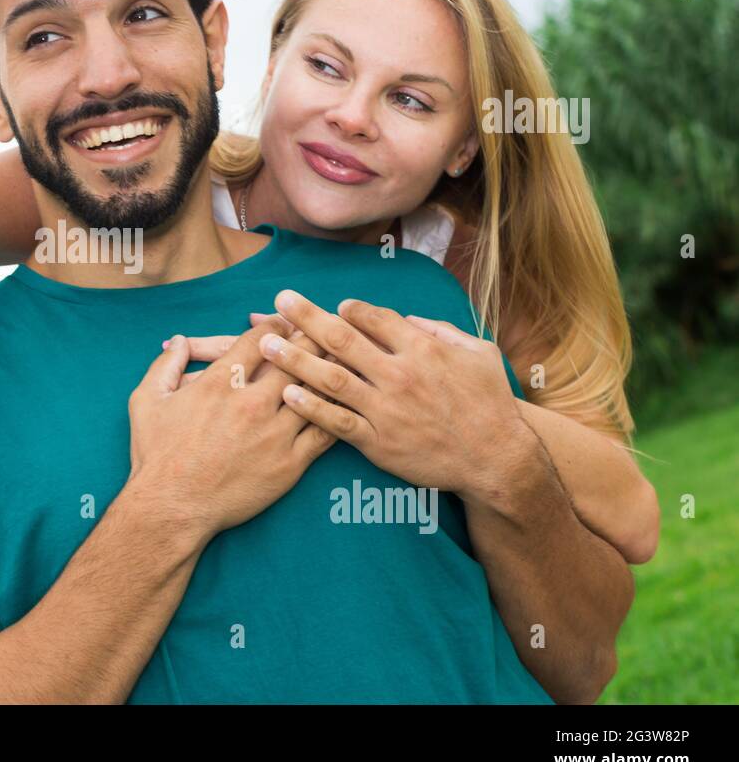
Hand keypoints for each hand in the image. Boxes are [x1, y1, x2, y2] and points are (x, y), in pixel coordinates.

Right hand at [126, 322, 335, 543]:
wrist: (171, 508)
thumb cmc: (155, 455)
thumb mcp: (146, 401)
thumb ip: (165, 365)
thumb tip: (179, 341)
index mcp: (219, 383)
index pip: (261, 339)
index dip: (278, 325)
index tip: (287, 321)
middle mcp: (250, 403)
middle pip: (296, 358)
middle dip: (313, 339)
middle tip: (328, 329)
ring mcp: (274, 433)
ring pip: (316, 391)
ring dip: (331, 372)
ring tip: (348, 360)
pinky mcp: (290, 463)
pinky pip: (325, 431)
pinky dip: (337, 413)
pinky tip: (346, 404)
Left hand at [261, 289, 532, 499]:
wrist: (494, 461)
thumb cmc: (490, 404)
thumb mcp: (479, 354)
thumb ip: (442, 331)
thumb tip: (407, 319)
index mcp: (422, 349)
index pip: (375, 318)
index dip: (351, 309)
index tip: (335, 305)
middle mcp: (399, 375)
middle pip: (342, 339)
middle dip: (307, 317)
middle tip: (280, 301)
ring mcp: (385, 409)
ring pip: (331, 378)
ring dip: (294, 359)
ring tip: (265, 345)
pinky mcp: (377, 442)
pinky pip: (336, 421)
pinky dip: (311, 407)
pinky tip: (287, 394)